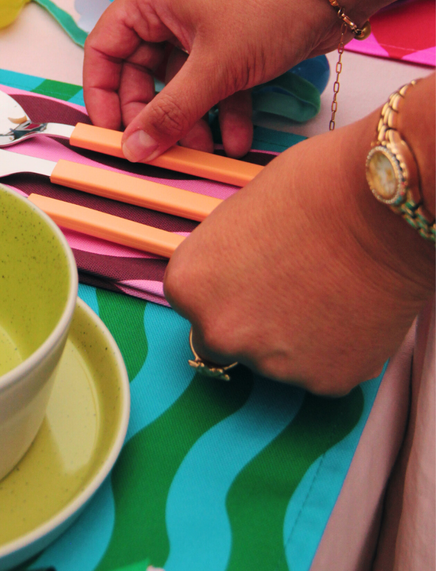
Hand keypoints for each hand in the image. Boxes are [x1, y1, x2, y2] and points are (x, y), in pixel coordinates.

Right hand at [83, 0, 340, 161]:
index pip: (105, 48)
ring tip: (207, 150)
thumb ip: (170, 112)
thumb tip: (132, 150)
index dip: (102, 94)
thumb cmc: (268, 5)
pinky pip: (216, 78)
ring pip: (183, 80)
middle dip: (155, 114)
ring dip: (192, 117)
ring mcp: (205, 23)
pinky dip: (224, 107)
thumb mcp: (215, 66)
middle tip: (161, 150)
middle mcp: (171, 7)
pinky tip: (237, 140)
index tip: (111, 133)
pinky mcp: (236, 38)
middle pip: (143, 70)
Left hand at [164, 111, 434, 395]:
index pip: (195, 301)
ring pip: (278, 357)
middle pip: (229, 337)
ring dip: (294, 334)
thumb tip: (231, 274)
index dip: (226, 285)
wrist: (379, 206)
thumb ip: (222, 259)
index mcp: (190, 287)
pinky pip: (323, 369)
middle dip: (254, 317)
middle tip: (290, 282)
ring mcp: (274, 364)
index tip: (250, 270)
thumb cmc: (311, 189)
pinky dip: (334, 347)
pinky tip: (348, 306)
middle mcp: (221, 333)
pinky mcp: (327, 381)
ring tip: (326, 288)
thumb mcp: (236, 215)